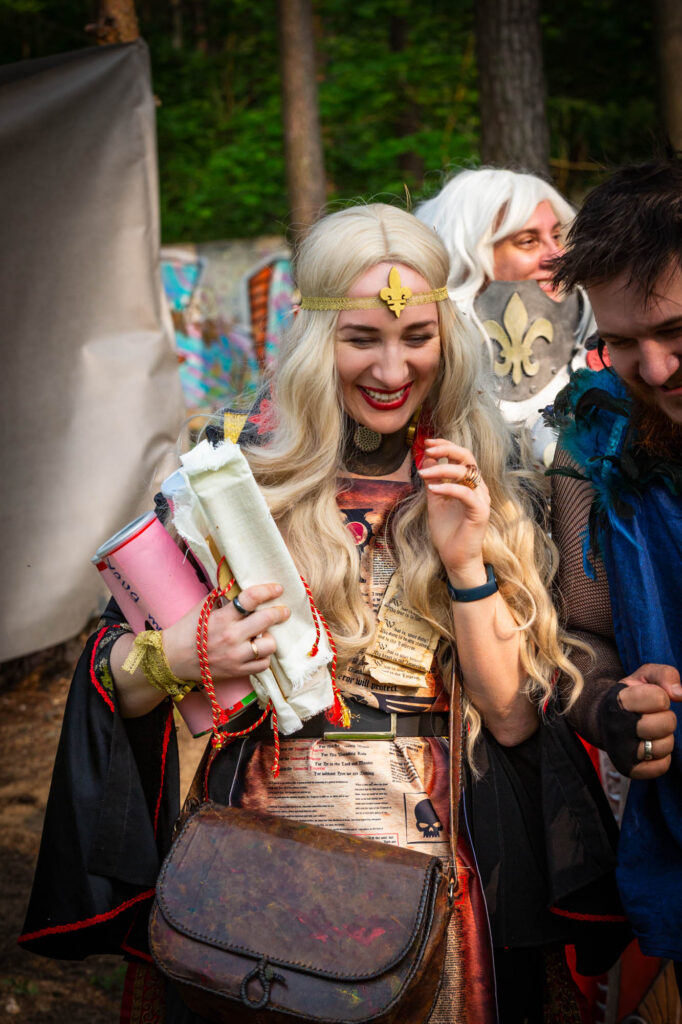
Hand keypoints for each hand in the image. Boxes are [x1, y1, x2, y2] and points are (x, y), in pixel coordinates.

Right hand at [162, 583, 290, 683]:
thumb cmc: (187, 630)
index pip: (250, 599)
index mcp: (221, 618)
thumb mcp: (202, 607)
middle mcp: (231, 637)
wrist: (173, 659)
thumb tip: (241, 583)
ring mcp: (235, 656)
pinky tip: (258, 650)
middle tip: (284, 610)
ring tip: (264, 635)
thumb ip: (222, 596)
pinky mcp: (237, 672)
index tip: (278, 588)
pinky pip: (263, 664)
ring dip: (270, 638)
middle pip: (266, 620)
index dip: (267, 591)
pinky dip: (264, 657)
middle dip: (279, 612)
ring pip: (269, 645)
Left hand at [417, 439, 489, 586]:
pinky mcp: (480, 512)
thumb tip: (426, 457)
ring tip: (423, 473)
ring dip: (441, 469)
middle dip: (447, 449)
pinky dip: (449, 488)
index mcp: (469, 484)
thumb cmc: (447, 532)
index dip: (446, 446)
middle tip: (427, 449)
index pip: (462, 456)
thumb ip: (432, 480)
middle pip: (468, 457)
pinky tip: (433, 488)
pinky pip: (466, 493)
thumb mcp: (434, 501)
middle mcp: (478, 488)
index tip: (426, 443)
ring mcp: (481, 499)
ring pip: (465, 473)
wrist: (455, 559)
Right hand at [619, 663, 679, 779]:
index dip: (661, 697)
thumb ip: (665, 674)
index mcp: (618, 700)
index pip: (660, 699)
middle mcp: (616, 727)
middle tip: (652, 716)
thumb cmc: (630, 696)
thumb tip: (680, 694)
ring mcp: (620, 750)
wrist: (602, 720)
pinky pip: (662, 766)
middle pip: (666, 723)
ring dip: (664, 738)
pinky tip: (649, 747)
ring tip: (649, 732)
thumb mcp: (644, 676)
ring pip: (665, 746)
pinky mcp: (627, 769)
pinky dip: (662, 757)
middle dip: (666, 718)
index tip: (649, 698)